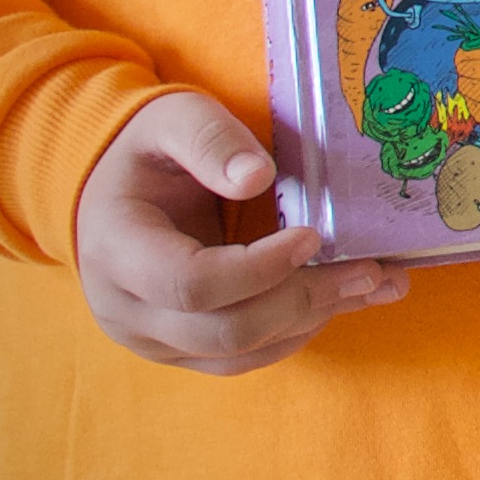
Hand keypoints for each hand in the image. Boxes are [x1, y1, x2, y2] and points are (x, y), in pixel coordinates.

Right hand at [75, 88, 398, 374]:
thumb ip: (210, 140)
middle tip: (369, 270)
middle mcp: (124, 308)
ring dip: (310, 321)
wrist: (107, 191)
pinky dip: (292, 334)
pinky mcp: (176, 349)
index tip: (312, 237)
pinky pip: (239, 360)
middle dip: (303, 301)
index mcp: (117, 248)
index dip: (259, 269)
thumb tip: (257, 175)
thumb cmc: (146, 151)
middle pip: (223, 331)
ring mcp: (149, 338)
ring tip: (372, 284)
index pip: (191, 283)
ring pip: (237, 354)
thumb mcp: (172, 119)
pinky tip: (334, 301)